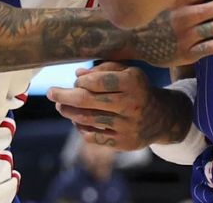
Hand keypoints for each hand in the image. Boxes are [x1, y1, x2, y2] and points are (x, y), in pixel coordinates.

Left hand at [48, 62, 191, 149]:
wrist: (161, 117)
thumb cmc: (137, 89)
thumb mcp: (128, 72)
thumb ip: (104, 69)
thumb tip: (78, 74)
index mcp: (133, 83)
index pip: (98, 81)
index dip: (81, 81)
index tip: (75, 81)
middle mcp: (131, 105)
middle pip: (88, 101)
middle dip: (64, 96)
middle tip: (51, 93)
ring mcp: (127, 126)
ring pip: (88, 119)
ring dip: (69, 112)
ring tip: (61, 107)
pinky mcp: (123, 143)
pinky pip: (94, 136)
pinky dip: (81, 128)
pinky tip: (77, 120)